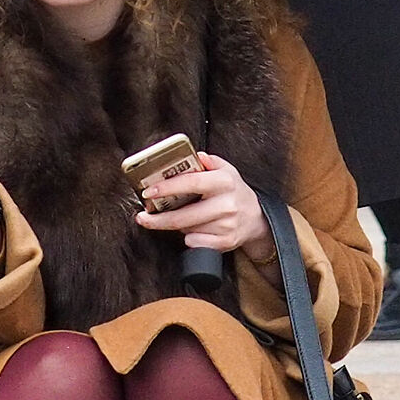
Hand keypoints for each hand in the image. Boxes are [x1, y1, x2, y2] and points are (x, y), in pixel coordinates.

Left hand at [135, 152, 273, 259]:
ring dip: (177, 226)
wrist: (255, 219)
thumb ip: (209, 161)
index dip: (166, 188)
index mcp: (225, 182)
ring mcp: (227, 225)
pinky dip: (189, 238)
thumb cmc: (234, 192)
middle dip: (158, 219)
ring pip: (187, 230)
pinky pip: (195, 242)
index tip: (148, 192)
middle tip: (144, 217)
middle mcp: (227, 204)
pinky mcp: (225, 243)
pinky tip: (195, 230)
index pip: (191, 183)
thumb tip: (196, 156)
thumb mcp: (226, 171)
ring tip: (180, 218)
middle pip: (183, 216)